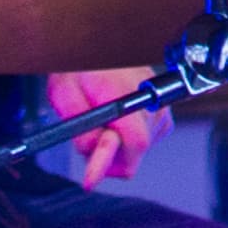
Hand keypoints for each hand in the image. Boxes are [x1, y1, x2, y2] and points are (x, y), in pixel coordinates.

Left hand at [42, 65, 166, 188]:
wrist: (92, 47)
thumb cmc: (77, 68)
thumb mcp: (65, 96)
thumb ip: (81, 129)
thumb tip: (92, 153)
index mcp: (126, 91)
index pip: (136, 141)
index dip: (111, 164)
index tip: (90, 180)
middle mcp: (150, 98)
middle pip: (136, 151)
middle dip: (108, 155)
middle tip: (87, 140)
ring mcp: (160, 104)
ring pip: (140, 149)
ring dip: (118, 146)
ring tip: (100, 122)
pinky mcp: (163, 108)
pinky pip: (147, 139)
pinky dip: (128, 139)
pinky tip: (116, 122)